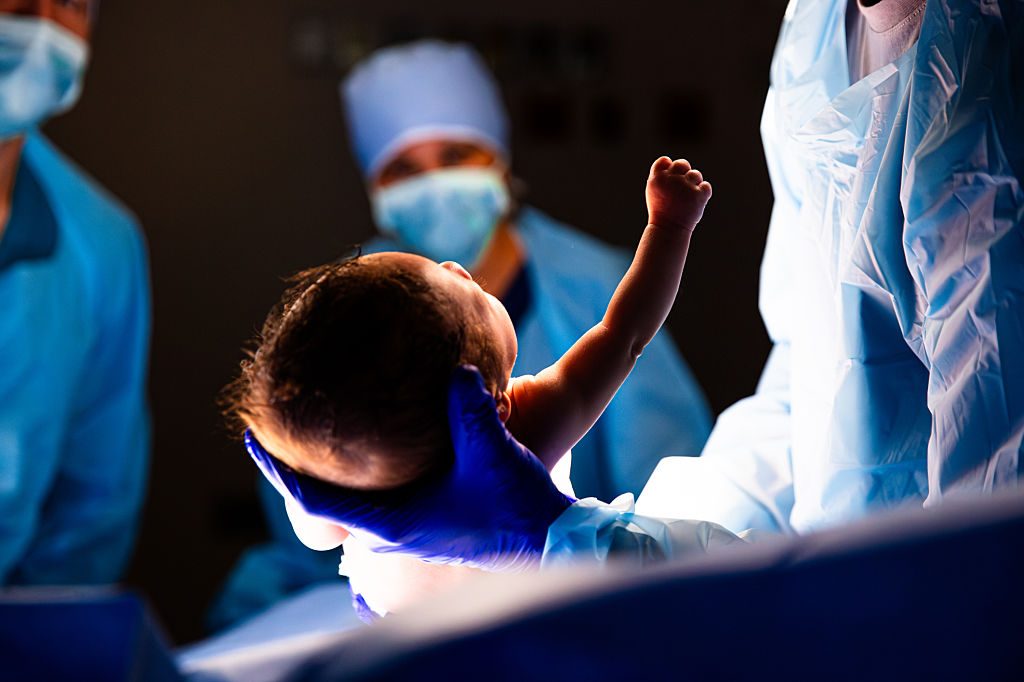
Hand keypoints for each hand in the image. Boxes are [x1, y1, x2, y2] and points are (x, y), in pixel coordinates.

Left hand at [245, 366, 575, 570]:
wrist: (548, 536)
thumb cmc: (514, 504)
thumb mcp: (491, 450)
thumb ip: (469, 406)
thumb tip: (453, 366)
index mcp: (390, 522)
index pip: (314, 500)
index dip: (279, 469)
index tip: (251, 437)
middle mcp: (392, 529)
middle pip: (327, 499)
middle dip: (302, 465)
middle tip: (282, 425)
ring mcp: (410, 527)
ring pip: (356, 497)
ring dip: (335, 468)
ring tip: (320, 429)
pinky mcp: (429, 519)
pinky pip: (383, 494)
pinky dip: (368, 469)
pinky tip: (378, 440)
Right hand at [645, 156, 711, 231]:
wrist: (668, 229)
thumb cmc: (661, 210)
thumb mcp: (654, 191)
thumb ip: (661, 176)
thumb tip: (672, 163)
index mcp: (657, 178)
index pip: (664, 160)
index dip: (668, 167)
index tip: (668, 178)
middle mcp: (671, 179)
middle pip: (682, 164)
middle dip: (684, 172)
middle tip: (682, 187)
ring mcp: (686, 186)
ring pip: (695, 174)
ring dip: (694, 183)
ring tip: (687, 197)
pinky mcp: (699, 195)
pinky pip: (706, 186)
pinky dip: (703, 193)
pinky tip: (695, 202)